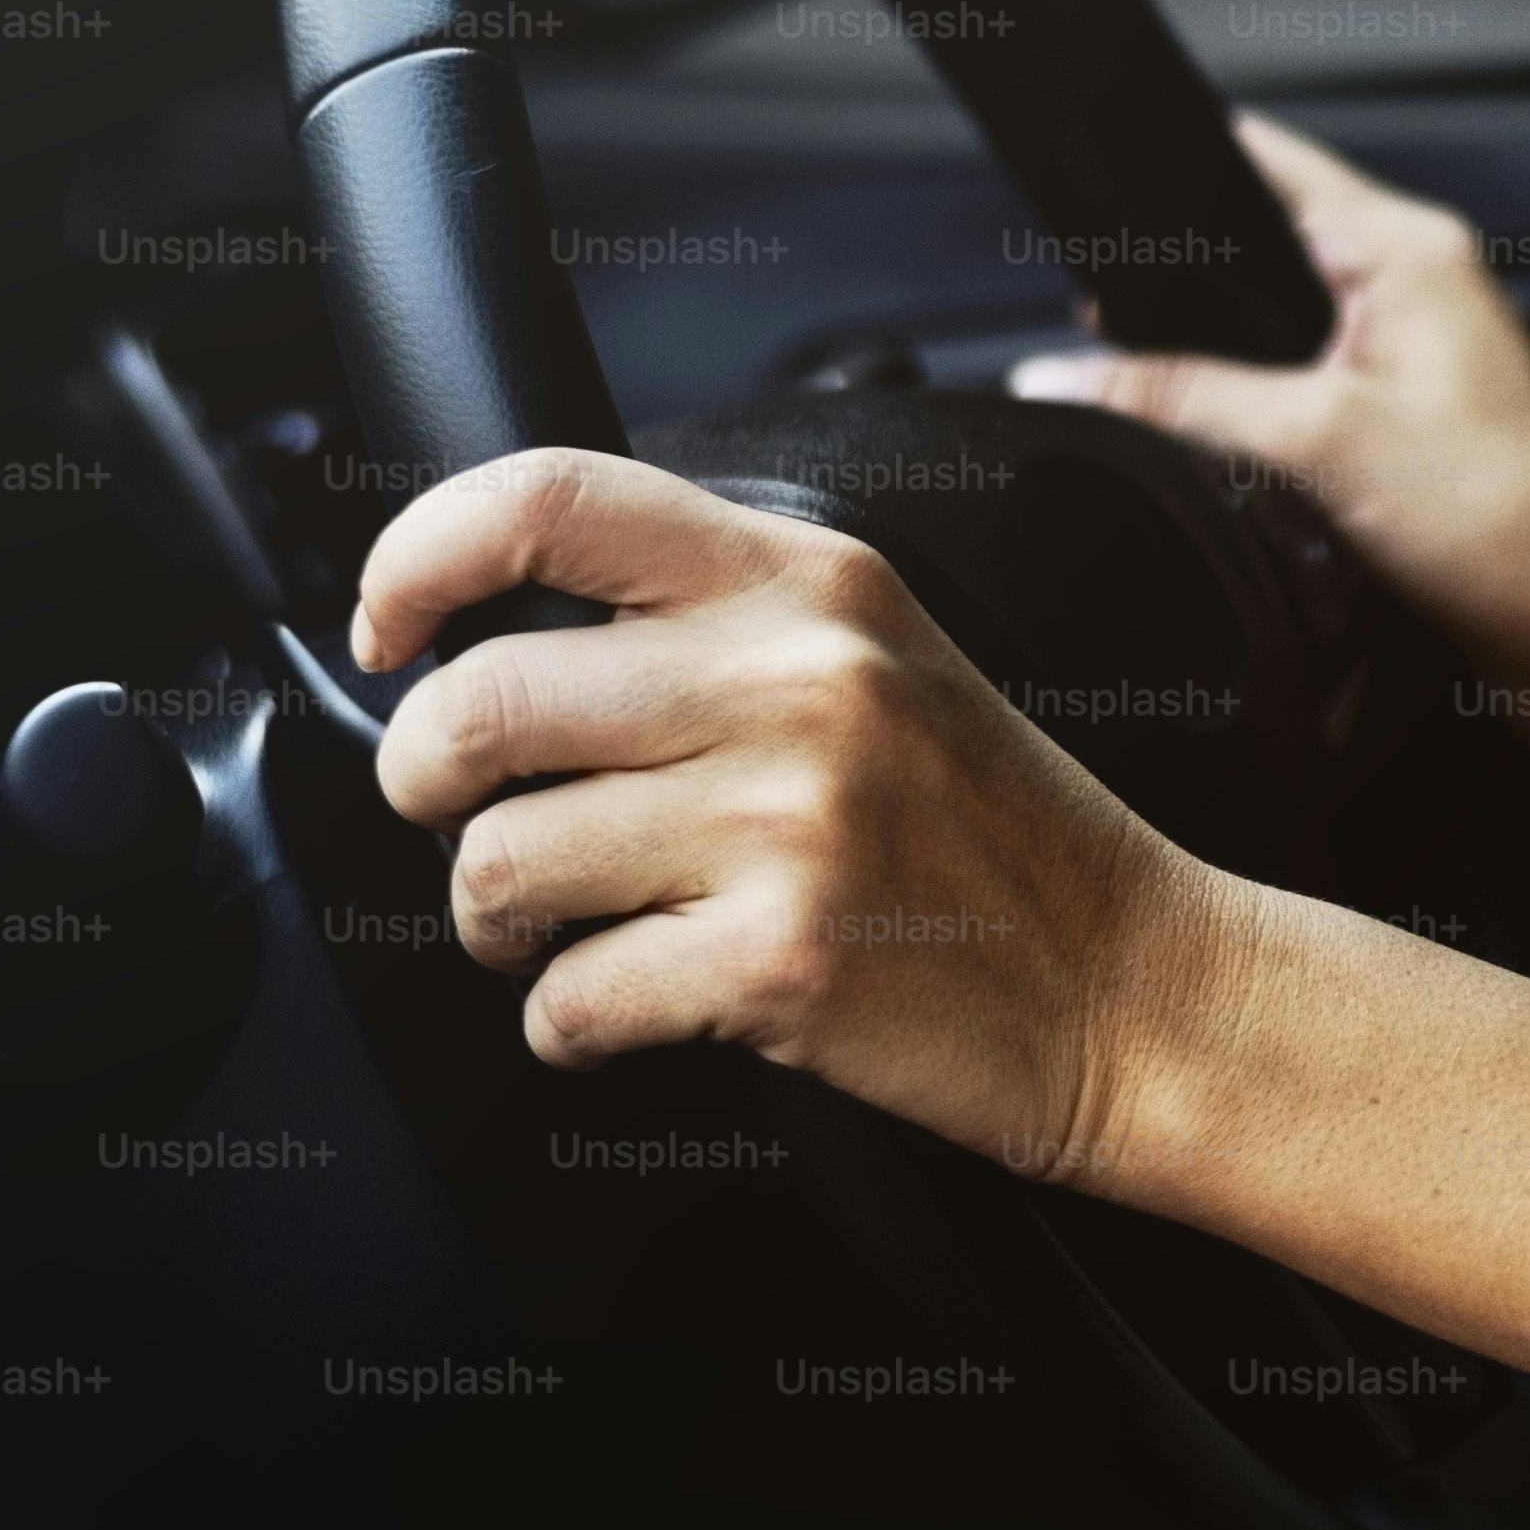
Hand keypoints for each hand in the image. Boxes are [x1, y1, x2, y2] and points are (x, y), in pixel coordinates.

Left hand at [353, 448, 1197, 1178]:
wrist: (1142, 989)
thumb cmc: (1008, 842)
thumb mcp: (889, 662)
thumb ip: (724, 621)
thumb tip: (491, 634)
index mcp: (817, 583)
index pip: (549, 502)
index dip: (415, 558)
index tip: (386, 629)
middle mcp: (800, 682)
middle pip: (477, 703)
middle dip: (424, 783)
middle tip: (463, 816)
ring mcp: (792, 823)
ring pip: (498, 865)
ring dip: (494, 920)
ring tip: (558, 931)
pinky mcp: (782, 960)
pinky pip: (565, 1000)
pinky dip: (565, 1027)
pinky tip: (625, 1012)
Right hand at [1016, 113, 1529, 908]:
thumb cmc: (1518, 525)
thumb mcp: (1321, 438)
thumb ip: (1183, 397)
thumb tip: (1065, 371)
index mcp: (1407, 249)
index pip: (1267, 167)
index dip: (1177, 173)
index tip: (1097, 194)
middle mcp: (1414, 297)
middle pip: (1257, 262)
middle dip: (1182, 298)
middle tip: (1103, 336)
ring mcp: (1410, 375)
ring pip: (1274, 350)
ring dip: (1219, 381)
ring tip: (1161, 408)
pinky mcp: (1405, 450)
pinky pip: (1300, 421)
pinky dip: (1257, 440)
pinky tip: (1220, 471)